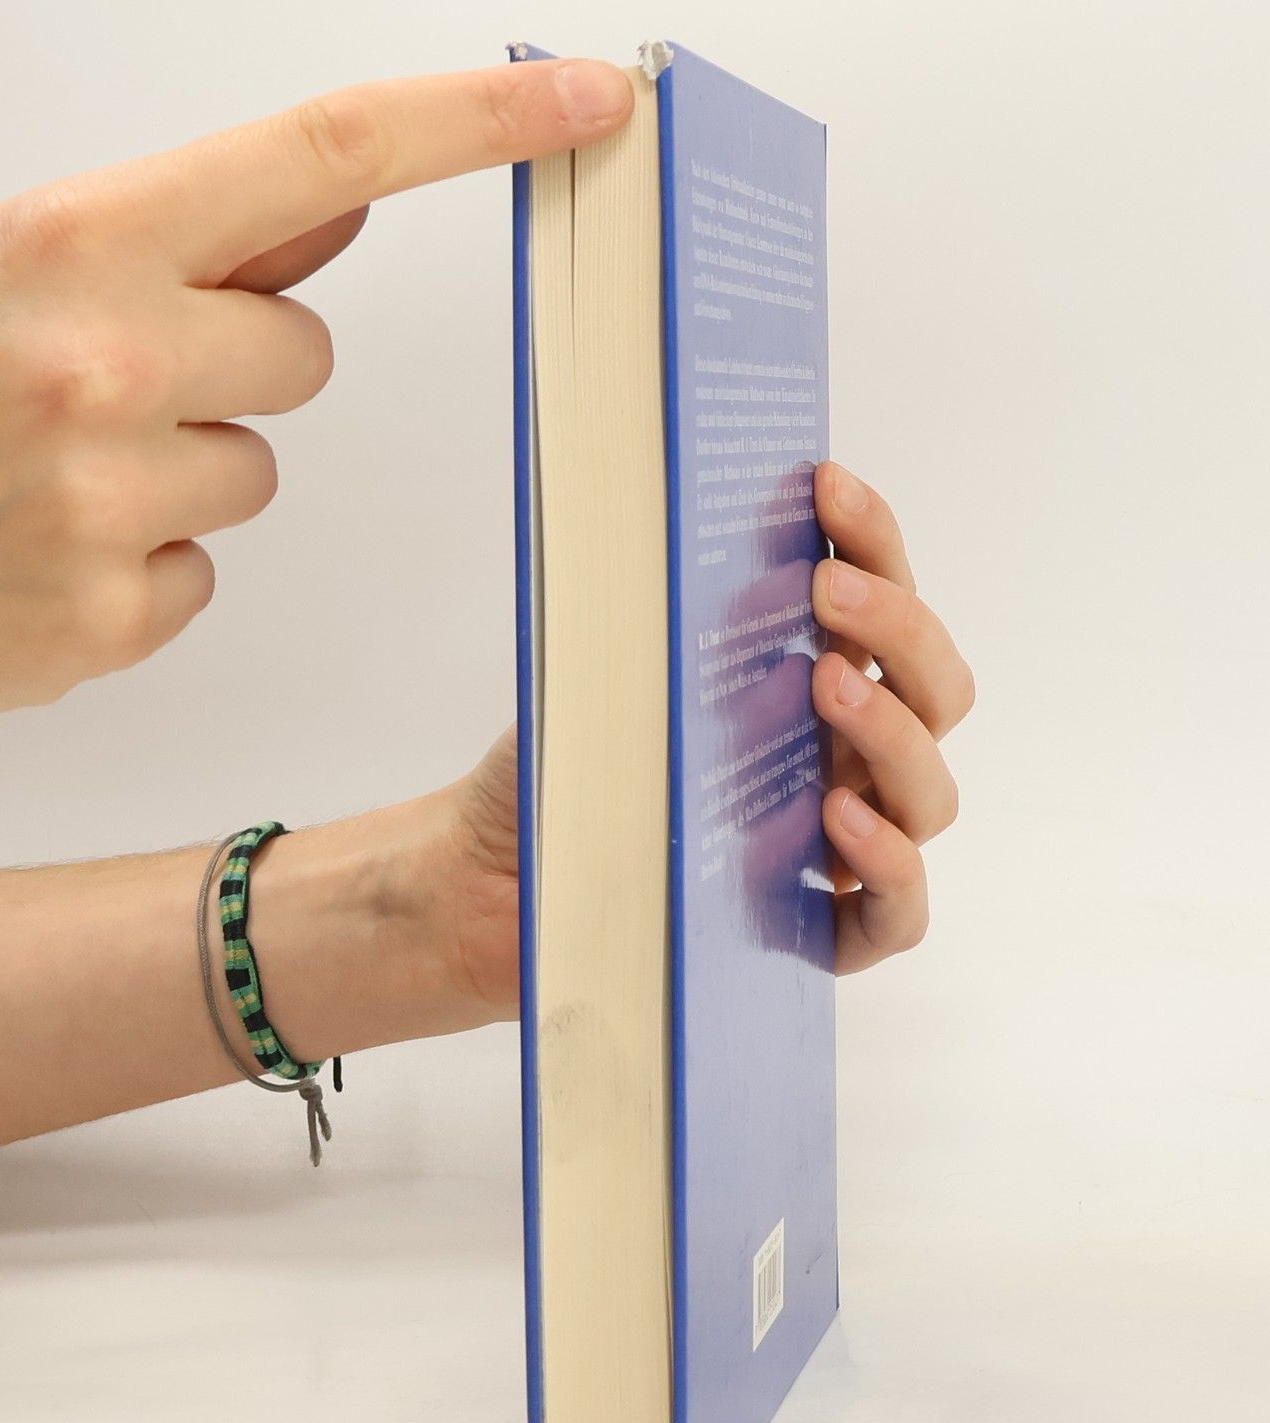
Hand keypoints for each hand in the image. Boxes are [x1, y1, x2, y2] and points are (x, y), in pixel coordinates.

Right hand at [0, 59, 636, 737]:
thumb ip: (153, 240)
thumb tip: (320, 212)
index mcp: (72, 244)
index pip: (325, 153)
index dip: (477, 121)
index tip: (586, 103)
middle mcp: (112, 370)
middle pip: (301, 352)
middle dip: (228, 364)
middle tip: (91, 389)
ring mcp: (113, 510)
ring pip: (253, 473)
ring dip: (175, 471)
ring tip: (30, 484)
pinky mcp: (107, 628)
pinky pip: (197, 574)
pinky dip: (133, 568)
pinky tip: (20, 560)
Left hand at [422, 462, 972, 1006]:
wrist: (489, 881)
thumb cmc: (557, 772)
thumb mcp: (602, 676)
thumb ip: (657, 616)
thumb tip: (678, 523)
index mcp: (804, 686)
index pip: (877, 604)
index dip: (869, 538)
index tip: (827, 484)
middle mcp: (838, 764)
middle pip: (933, 691)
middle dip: (899, 627)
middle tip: (825, 590)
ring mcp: (836, 851)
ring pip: (929, 795)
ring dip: (891, 731)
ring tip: (823, 684)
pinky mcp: (814, 939)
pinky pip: (893, 913)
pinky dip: (886, 861)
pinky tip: (839, 819)